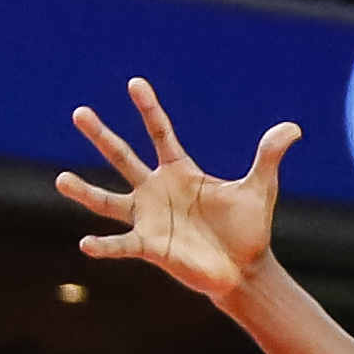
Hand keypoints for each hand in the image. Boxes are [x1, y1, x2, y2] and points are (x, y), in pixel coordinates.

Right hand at [61, 80, 296, 311]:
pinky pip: (121, 244)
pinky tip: (86, 243)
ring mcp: (149, 218)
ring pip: (108, 200)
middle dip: (102, 135)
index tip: (134, 83)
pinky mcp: (149, 247)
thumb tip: (294, 128)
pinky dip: (104, 245)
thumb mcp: (260, 188)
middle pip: (123, 157)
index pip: (160, 132)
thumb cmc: (248, 229)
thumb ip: (269, 156)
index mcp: (180, 171)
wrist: (243, 269)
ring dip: (85, 192)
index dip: (149, 108)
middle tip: (79, 112)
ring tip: (60, 179)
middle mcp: (157, 190)